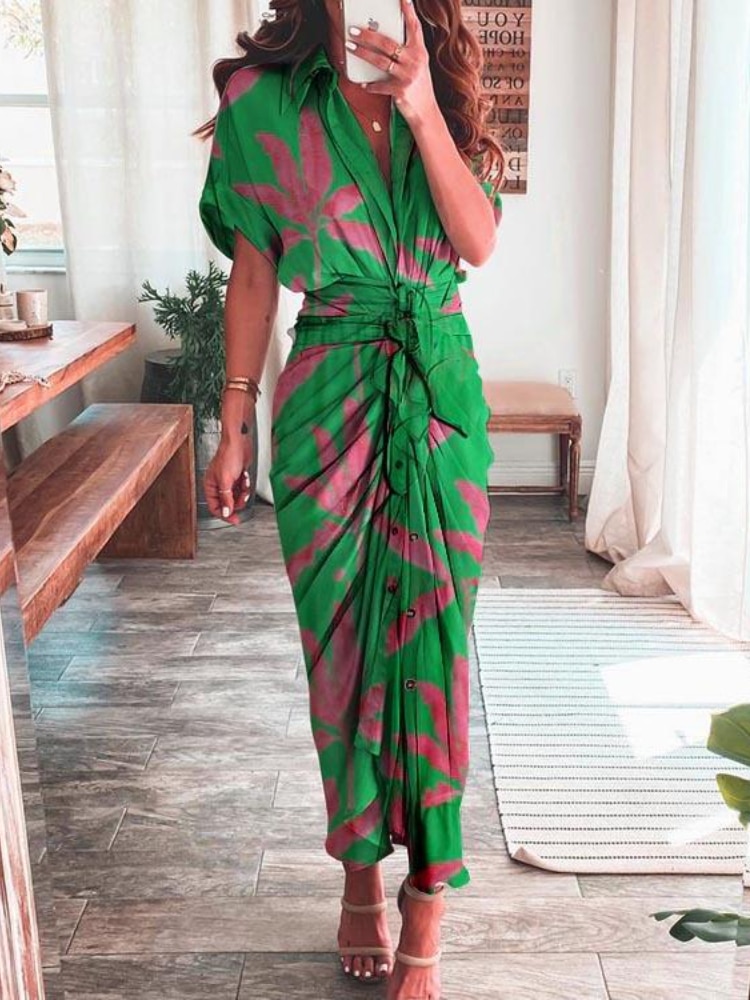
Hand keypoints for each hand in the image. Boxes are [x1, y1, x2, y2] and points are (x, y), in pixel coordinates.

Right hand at [203, 435, 252, 524]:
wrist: (239, 443)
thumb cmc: (228, 455)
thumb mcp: (226, 481)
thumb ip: (226, 498)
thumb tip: (225, 512)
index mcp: (210, 486)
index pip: (215, 507)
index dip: (224, 515)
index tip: (234, 520)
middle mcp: (218, 485)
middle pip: (228, 503)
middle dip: (237, 500)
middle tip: (242, 496)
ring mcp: (228, 482)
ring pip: (237, 497)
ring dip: (243, 492)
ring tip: (243, 483)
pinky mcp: (237, 478)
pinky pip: (243, 489)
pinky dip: (246, 485)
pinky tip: (245, 477)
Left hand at [347, 0, 437, 126]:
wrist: (426, 112)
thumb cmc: (418, 86)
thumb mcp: (418, 65)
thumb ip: (406, 52)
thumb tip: (383, 39)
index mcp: (420, 51)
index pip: (414, 27)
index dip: (408, 11)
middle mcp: (415, 61)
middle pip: (387, 43)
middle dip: (367, 35)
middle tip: (353, 29)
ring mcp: (408, 76)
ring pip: (380, 61)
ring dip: (362, 53)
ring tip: (350, 47)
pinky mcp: (400, 91)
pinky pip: (380, 85)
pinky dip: (370, 84)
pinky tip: (363, 83)